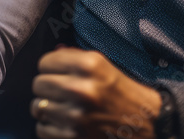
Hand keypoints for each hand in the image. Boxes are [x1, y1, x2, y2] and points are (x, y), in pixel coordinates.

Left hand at [32, 48, 161, 138]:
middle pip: (38, 84)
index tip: (59, 74)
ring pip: (37, 107)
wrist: (147, 124)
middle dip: (48, 88)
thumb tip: (52, 53)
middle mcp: (80, 88)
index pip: (45, 62)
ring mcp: (75, 115)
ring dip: (48, 109)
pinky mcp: (72, 136)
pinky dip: (50, 128)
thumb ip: (75, 57)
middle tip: (61, 93)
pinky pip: (42, 129)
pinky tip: (66, 124)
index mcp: (89, 65)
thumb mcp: (103, 67)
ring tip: (64, 109)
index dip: (50, 69)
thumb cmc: (123, 93)